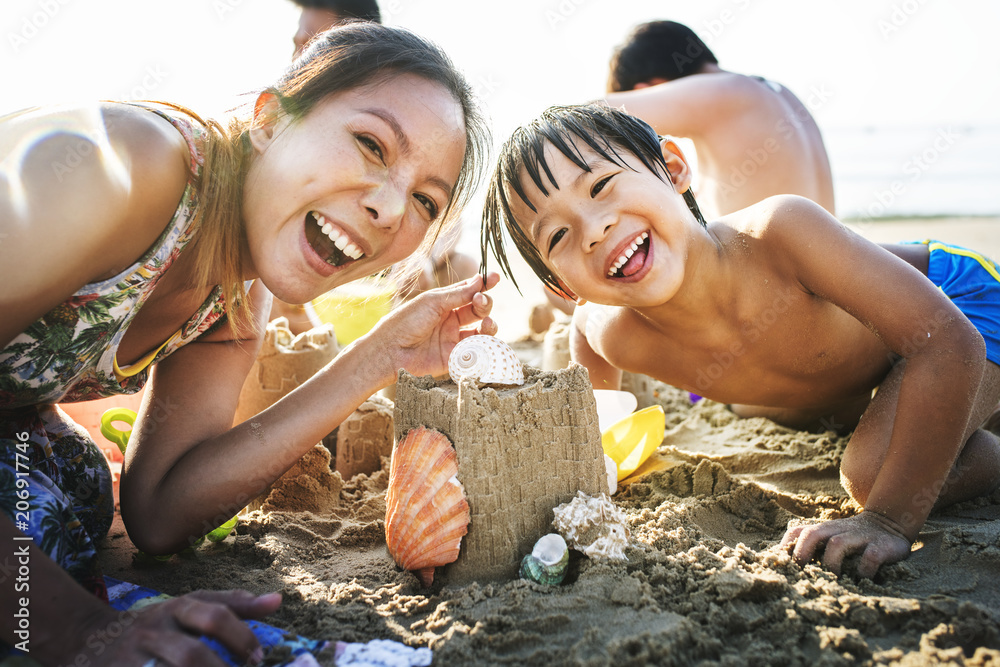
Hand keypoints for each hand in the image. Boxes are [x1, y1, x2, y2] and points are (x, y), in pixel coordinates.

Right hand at [56, 589, 281, 665]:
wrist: (87, 640)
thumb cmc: (158, 626)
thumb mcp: (191, 607)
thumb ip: (234, 606)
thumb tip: (278, 600)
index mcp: (177, 608)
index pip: (215, 617)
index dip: (242, 639)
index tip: (259, 660)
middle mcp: (154, 631)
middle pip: (191, 656)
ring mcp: (132, 659)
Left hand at [365, 273, 499, 379]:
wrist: (391, 351)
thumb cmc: (406, 322)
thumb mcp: (432, 302)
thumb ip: (458, 294)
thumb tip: (480, 279)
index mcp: (444, 303)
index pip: (469, 292)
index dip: (484, 285)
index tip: (495, 278)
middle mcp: (451, 320)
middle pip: (478, 310)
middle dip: (484, 303)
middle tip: (480, 301)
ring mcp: (454, 339)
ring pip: (482, 330)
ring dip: (489, 324)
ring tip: (486, 323)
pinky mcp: (455, 358)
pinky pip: (476, 351)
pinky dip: (484, 345)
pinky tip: (482, 339)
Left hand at [781, 510, 912, 577]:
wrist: (889, 522)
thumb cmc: (851, 538)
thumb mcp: (830, 538)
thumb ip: (812, 548)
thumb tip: (787, 569)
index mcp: (822, 529)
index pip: (796, 532)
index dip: (784, 547)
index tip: (779, 567)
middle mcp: (837, 530)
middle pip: (812, 534)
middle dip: (802, 554)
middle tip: (799, 576)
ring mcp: (859, 536)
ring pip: (837, 544)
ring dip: (831, 565)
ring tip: (831, 583)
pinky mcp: (881, 545)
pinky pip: (870, 556)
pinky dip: (864, 570)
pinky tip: (862, 581)